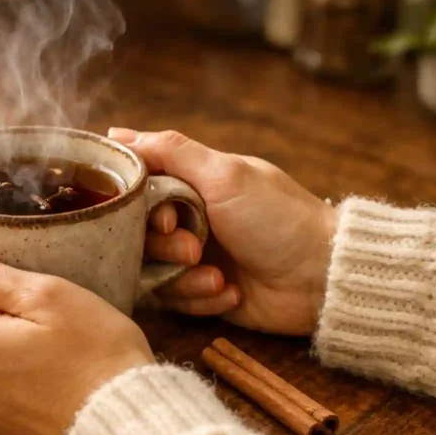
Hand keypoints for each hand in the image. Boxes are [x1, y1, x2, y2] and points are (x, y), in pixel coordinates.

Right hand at [109, 128, 337, 334]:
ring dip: (184, 278)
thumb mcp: (224, 175)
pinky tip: (232, 292)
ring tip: (220, 278)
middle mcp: (186, 219)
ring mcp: (191, 258)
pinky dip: (202, 298)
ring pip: (152, 272)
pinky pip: (175, 301)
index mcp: (190, 184)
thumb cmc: (277, 218)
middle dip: (166, 248)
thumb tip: (115, 133)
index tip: (166, 218)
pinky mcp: (199, 293)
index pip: (137, 190)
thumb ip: (170, 151)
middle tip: (195, 250)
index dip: (140, 208)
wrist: (320, 277)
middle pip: (138, 236)